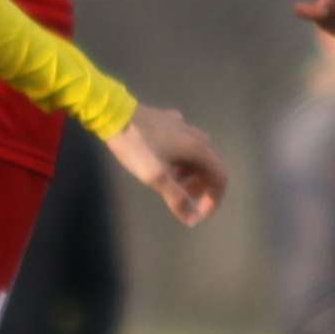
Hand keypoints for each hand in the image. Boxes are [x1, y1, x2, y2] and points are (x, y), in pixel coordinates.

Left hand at [105, 104, 226, 226]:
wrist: (114, 114)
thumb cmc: (136, 146)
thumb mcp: (156, 176)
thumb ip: (177, 198)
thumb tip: (193, 219)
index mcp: (198, 148)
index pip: (220, 178)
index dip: (213, 199)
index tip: (197, 213)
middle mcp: (195, 136)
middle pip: (209, 167)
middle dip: (201, 188)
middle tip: (184, 200)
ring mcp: (182, 125)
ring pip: (195, 155)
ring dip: (189, 174)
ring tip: (172, 183)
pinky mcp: (167, 120)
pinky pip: (182, 144)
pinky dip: (179, 159)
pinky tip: (163, 162)